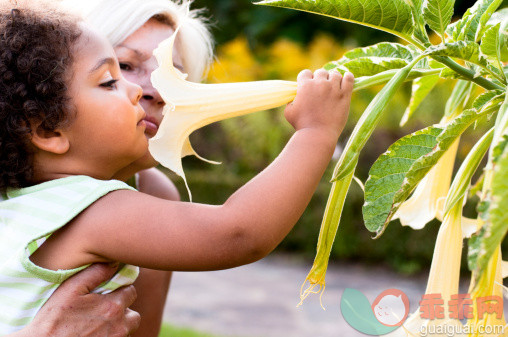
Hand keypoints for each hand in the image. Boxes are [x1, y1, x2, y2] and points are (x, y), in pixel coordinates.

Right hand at [20, 263, 139, 336]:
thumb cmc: (54, 319)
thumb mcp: (72, 289)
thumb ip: (96, 273)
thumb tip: (113, 262)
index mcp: (113, 307)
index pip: (131, 292)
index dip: (121, 289)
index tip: (110, 291)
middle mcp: (119, 326)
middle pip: (133, 315)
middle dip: (123, 310)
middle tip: (105, 309)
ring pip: (127, 330)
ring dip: (118, 325)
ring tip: (99, 322)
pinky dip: (110, 336)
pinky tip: (94, 332)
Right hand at [284, 69, 353, 139]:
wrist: (318, 135)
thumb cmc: (302, 125)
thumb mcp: (289, 112)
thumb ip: (290, 102)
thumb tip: (294, 98)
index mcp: (305, 86)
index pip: (306, 73)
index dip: (306, 79)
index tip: (308, 85)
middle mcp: (319, 84)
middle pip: (321, 72)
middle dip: (320, 78)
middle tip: (321, 88)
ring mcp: (333, 88)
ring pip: (335, 74)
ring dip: (333, 78)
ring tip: (333, 86)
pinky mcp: (344, 95)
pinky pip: (349, 79)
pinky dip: (348, 77)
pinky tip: (346, 79)